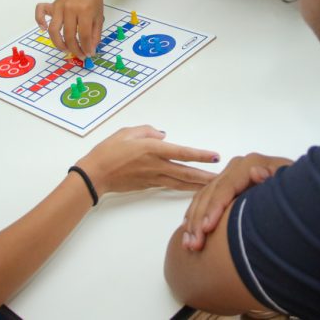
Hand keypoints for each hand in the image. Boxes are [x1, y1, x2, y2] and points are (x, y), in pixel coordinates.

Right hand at [34, 0, 104, 58]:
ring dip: (58, 43)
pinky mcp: (53, 3)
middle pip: (69, 35)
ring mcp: (59, 6)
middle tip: (79, 54)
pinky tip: (43, 29)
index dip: (86, 48)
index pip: (84, 36)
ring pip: (54, 29)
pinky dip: (39, 20)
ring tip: (65, 49)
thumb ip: (96, 35)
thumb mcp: (99, 17)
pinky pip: (40, 11)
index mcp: (85, 11)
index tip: (88, 54)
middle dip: (74, 49)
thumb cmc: (94, 0)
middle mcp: (70, 9)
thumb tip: (90, 50)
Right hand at [76, 125, 219, 196]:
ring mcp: (153, 178)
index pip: (183, 153)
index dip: (201, 155)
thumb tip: (163, 135)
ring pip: (181, 183)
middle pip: (187, 173)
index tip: (216, 157)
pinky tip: (191, 188)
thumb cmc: (108, 150)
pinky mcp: (149, 186)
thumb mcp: (127, 132)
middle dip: (206, 176)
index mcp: (153, 149)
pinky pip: (170, 186)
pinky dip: (183, 187)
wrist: (95, 175)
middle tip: (224, 179)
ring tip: (214, 187)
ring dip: (198, 185)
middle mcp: (157, 165)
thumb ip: (147, 131)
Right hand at [181, 153, 292, 251]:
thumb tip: (256, 172)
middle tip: (194, 244)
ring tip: (189, 244)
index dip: (215, 208)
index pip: (226, 187)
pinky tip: (189, 232)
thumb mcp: (293, 182)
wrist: (305, 187)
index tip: (208, 229)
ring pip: (203, 197)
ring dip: (193, 221)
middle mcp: (237, 168)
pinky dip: (194, 216)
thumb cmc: (301, 187)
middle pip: (210, 193)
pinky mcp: (226, 186)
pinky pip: (204, 199)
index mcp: (250, 164)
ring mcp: (230, 176)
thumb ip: (277, 176)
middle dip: (199, 220)